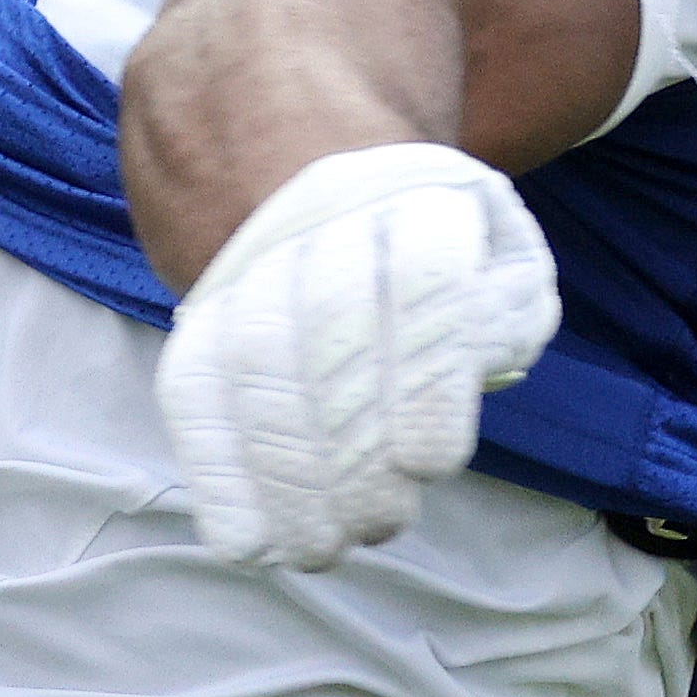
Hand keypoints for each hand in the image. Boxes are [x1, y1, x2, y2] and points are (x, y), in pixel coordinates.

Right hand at [156, 141, 558, 568]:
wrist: (296, 149)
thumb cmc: (423, 230)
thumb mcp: (488, 236)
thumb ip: (506, 302)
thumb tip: (490, 365)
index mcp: (409, 194)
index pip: (419, 279)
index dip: (424, 376)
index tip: (431, 464)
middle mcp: (320, 220)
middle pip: (327, 332)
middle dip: (351, 447)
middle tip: (379, 521)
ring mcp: (247, 262)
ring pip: (252, 361)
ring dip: (283, 472)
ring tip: (319, 547)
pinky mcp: (198, 308)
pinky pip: (190, 385)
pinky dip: (215, 470)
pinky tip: (246, 541)